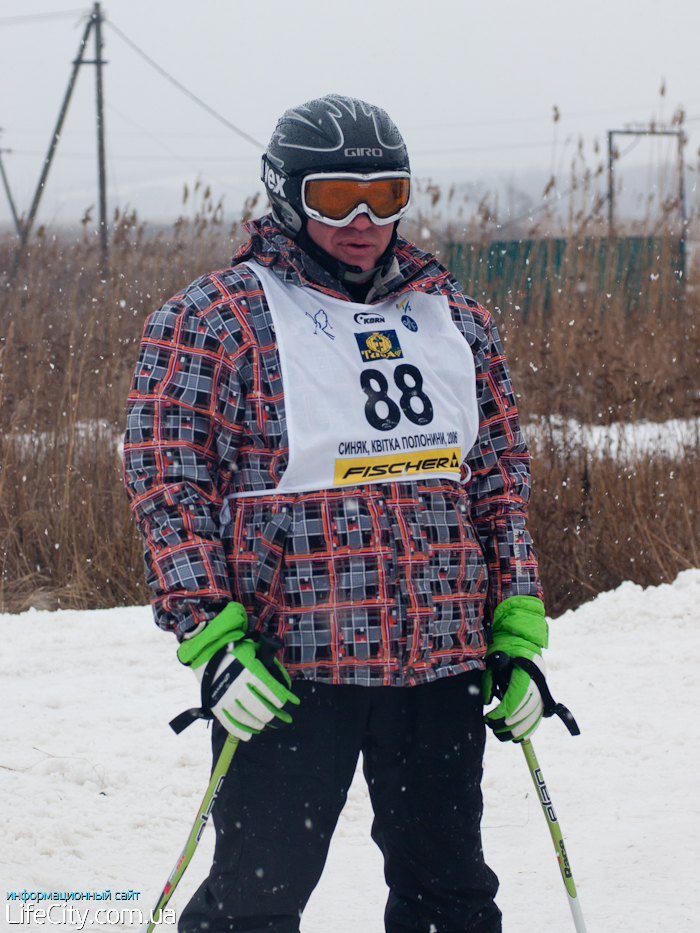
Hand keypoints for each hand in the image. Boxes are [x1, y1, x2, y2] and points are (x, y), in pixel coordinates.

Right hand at [194, 636, 299, 740]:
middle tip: (281, 718)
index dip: (281, 698)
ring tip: (264, 725)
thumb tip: (283, 679)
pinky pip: (229, 722)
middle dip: (273, 714)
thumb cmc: (235, 650)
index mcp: (249, 670)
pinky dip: (239, 731)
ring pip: (245, 717)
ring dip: (257, 724)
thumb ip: (268, 663)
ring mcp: (226, 696)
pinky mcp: (216, 704)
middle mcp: (238, 685)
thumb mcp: (255, 651)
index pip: (269, 689)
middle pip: (259, 706)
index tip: (291, 703)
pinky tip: (249, 736)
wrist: (208, 652)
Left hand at [482, 595, 547, 742]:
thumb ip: (490, 680)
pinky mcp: (542, 696)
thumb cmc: (505, 648)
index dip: (501, 714)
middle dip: (507, 725)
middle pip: (525, 713)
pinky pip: (538, 717)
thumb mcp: (494, 659)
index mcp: (525, 675)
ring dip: (518, 731)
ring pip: (533, 718)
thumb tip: (488, 701)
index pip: (514, 701)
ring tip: (502, 734)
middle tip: (492, 727)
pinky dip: (529, 729)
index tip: (488, 718)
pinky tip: (517, 737)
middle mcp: (537, 684)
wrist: (522, 638)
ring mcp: (541, 690)